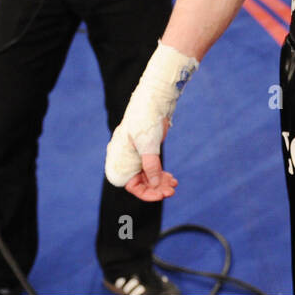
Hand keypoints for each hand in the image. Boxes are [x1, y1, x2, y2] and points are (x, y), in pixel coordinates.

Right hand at [106, 43, 198, 199]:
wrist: (154, 99)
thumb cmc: (146, 118)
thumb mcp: (148, 144)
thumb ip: (151, 165)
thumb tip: (154, 184)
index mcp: (120, 157)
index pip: (130, 184)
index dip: (146, 192)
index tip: (161, 195)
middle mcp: (127, 158)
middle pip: (141, 181)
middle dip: (156, 187)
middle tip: (171, 190)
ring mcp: (137, 154)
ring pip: (148, 176)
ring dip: (160, 181)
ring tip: (174, 184)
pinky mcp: (147, 149)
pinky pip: (153, 167)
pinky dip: (161, 173)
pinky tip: (171, 177)